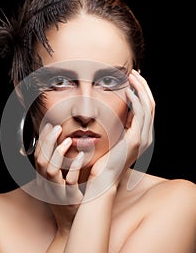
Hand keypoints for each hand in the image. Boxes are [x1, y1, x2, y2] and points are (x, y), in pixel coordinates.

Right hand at [34, 123, 84, 230]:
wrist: (71, 225)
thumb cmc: (66, 201)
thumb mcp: (57, 184)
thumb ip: (56, 167)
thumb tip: (56, 148)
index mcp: (43, 180)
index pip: (37, 156)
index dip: (42, 141)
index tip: (49, 126)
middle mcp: (47, 186)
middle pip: (41, 161)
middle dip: (47, 142)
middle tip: (57, 128)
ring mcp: (57, 193)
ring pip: (50, 171)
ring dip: (58, 153)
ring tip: (68, 140)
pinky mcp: (70, 199)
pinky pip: (70, 182)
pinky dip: (74, 167)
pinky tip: (81, 156)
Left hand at [85, 69, 154, 198]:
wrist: (102, 179)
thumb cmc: (104, 160)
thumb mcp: (114, 138)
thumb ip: (119, 125)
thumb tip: (117, 110)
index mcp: (142, 135)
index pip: (147, 108)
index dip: (142, 91)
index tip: (133, 78)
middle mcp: (147, 136)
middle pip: (151, 104)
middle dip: (143, 86)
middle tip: (134, 72)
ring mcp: (143, 138)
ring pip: (148, 106)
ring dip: (140, 89)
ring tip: (131, 77)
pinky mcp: (136, 140)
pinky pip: (140, 115)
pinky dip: (136, 100)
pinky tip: (127, 91)